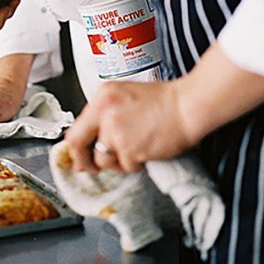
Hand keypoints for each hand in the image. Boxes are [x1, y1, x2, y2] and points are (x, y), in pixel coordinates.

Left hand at [64, 80, 192, 172]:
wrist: (187, 106)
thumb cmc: (164, 101)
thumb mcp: (126, 97)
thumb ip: (105, 116)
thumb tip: (89, 142)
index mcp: (102, 96)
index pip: (76, 127)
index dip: (76, 147)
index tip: (79, 156)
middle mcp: (104, 112)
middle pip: (78, 144)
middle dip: (84, 160)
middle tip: (92, 166)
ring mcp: (116, 131)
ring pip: (103, 160)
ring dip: (118, 161)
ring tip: (136, 148)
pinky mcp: (129, 148)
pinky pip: (125, 166)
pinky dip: (135, 163)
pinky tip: (146, 149)